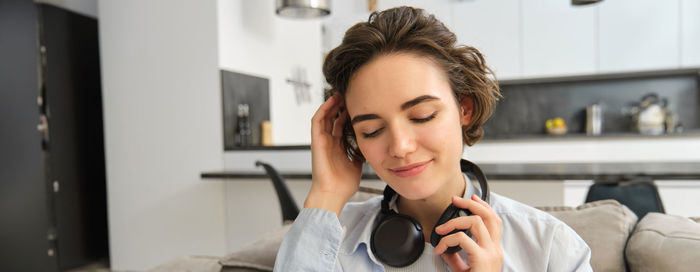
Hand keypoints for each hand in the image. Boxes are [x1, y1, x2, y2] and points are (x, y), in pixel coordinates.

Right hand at [304, 94, 362, 215]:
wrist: (333, 194)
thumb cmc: (343, 185)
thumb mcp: (358, 165)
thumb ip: (360, 153)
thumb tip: (370, 144)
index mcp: (338, 148)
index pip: (341, 126)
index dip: (348, 115)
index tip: (358, 105)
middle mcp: (329, 143)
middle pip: (333, 118)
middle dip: (340, 106)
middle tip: (349, 95)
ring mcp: (322, 141)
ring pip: (325, 117)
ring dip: (331, 104)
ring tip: (340, 94)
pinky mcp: (316, 141)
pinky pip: (317, 121)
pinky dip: (323, 110)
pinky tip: (331, 101)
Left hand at [433, 195, 502, 271]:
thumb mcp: (464, 270)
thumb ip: (456, 257)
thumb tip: (444, 248)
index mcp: (494, 251)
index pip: (494, 221)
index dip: (483, 206)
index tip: (470, 198)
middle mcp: (495, 250)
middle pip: (489, 216)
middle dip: (471, 204)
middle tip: (455, 201)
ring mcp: (490, 254)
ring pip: (476, 222)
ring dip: (455, 222)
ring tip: (441, 230)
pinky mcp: (482, 259)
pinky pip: (462, 239)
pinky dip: (447, 240)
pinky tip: (440, 249)